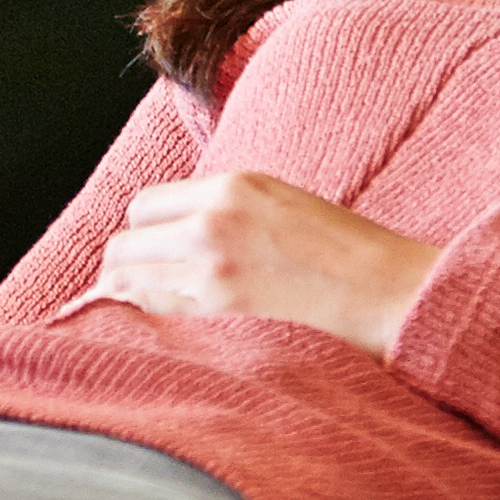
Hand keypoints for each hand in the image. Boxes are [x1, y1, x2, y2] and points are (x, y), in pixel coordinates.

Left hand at [92, 170, 437, 358]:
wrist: (376, 284)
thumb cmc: (335, 242)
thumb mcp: (272, 195)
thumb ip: (218, 203)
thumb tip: (169, 224)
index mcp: (227, 186)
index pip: (143, 205)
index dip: (144, 226)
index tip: (151, 242)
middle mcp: (210, 222)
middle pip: (124, 243)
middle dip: (125, 260)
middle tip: (134, 275)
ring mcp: (210, 267)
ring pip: (127, 277)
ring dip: (125, 287)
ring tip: (135, 297)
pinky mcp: (219, 306)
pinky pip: (153, 305)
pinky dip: (144, 308)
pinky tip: (152, 313)